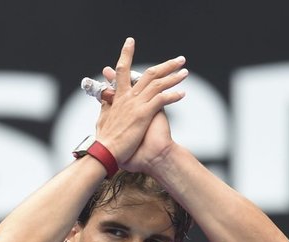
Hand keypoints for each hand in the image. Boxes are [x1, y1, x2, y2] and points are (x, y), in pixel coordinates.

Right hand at [91, 38, 187, 170]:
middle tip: (179, 60)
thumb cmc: (104, 140)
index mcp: (118, 97)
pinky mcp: (143, 115)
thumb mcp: (102, 119)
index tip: (130, 42)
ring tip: (185, 73)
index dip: (126, 54)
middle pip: (148, 74)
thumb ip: (106, 107)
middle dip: (165, 65)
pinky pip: (161, 100)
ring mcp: (136, 105)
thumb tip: (106, 101)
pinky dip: (172, 95)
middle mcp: (128, 97)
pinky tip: (182, 93)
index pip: (122, 70)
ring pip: (157, 84)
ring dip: (173, 77)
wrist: (104, 153)